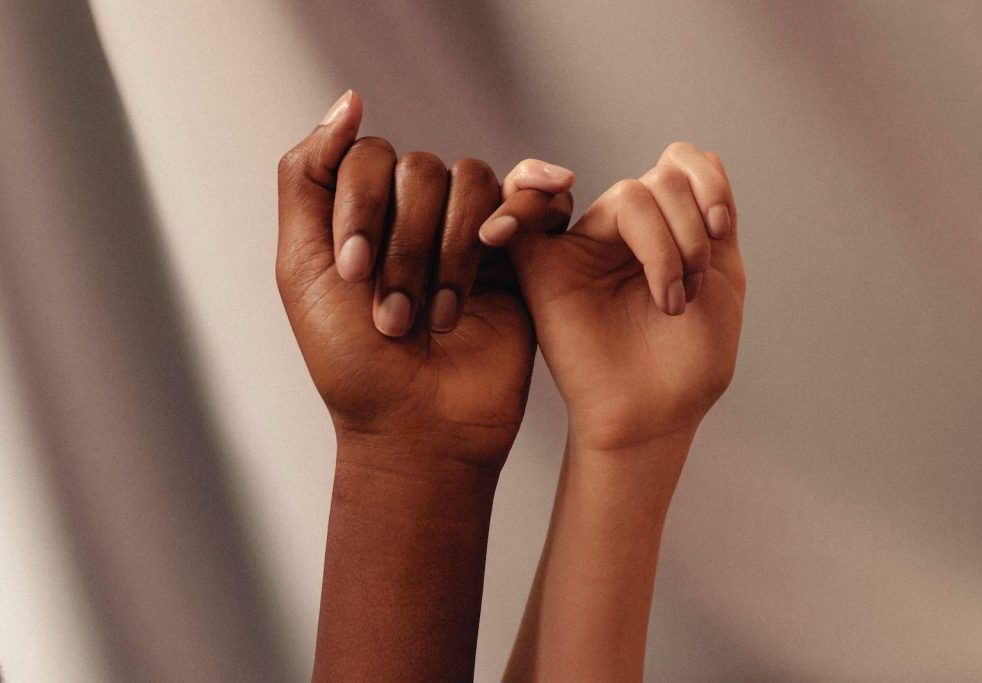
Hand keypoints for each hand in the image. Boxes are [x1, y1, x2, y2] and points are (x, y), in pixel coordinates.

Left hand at [276, 90, 573, 467]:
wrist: (418, 429)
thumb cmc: (353, 363)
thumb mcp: (301, 267)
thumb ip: (307, 177)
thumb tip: (349, 100)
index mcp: (365, 213)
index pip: (369, 157)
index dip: (363, 208)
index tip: (353, 275)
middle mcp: (418, 214)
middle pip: (423, 170)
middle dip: (405, 247)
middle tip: (395, 318)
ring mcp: (472, 232)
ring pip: (473, 182)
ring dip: (451, 253)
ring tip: (439, 318)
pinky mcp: (521, 256)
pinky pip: (533, 198)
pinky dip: (521, 210)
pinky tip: (503, 242)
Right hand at [481, 144, 743, 452]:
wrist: (655, 415)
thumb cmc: (690, 361)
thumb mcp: (722, 278)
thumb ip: (712, 215)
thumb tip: (692, 155)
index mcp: (668, 229)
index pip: (681, 164)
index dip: (707, 183)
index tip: (720, 232)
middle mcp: (626, 232)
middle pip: (661, 180)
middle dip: (691, 231)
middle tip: (692, 290)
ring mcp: (584, 246)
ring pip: (627, 196)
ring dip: (666, 246)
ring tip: (670, 301)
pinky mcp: (543, 268)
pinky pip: (525, 215)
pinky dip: (525, 196)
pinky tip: (547, 195)